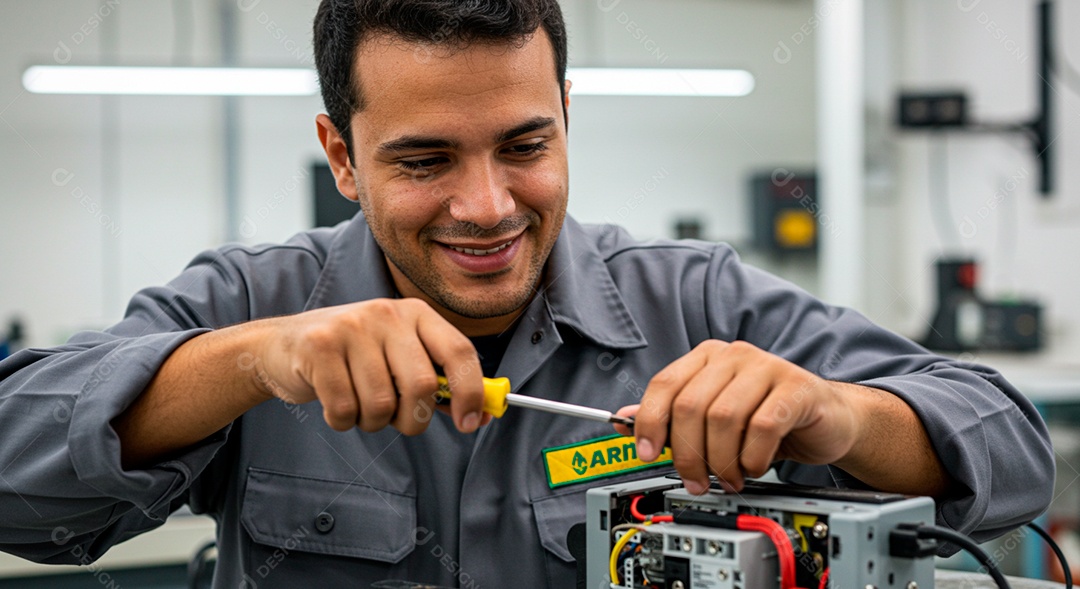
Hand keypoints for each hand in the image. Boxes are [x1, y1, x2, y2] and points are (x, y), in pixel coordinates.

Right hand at [252, 298, 487, 434]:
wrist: (281, 346)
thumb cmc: (352, 359)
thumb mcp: (398, 358)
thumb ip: (439, 384)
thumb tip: (481, 414)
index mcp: (415, 313)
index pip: (459, 350)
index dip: (471, 391)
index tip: (469, 423)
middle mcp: (387, 313)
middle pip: (422, 385)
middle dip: (412, 418)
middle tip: (396, 420)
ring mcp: (351, 326)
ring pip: (381, 404)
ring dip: (372, 421)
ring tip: (358, 403)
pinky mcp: (319, 347)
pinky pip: (345, 409)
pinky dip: (342, 420)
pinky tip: (333, 402)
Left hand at [614, 340, 863, 493]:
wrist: (827, 420)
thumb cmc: (768, 418)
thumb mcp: (714, 419)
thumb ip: (672, 417)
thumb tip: (622, 419)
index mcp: (707, 357)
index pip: (664, 385)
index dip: (649, 423)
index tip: (647, 454)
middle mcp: (734, 355)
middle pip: (691, 406)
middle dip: (688, 454)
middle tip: (697, 481)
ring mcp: (767, 366)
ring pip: (723, 418)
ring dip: (722, 460)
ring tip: (730, 477)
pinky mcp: (797, 387)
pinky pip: (763, 426)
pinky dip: (753, 456)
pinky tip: (755, 466)